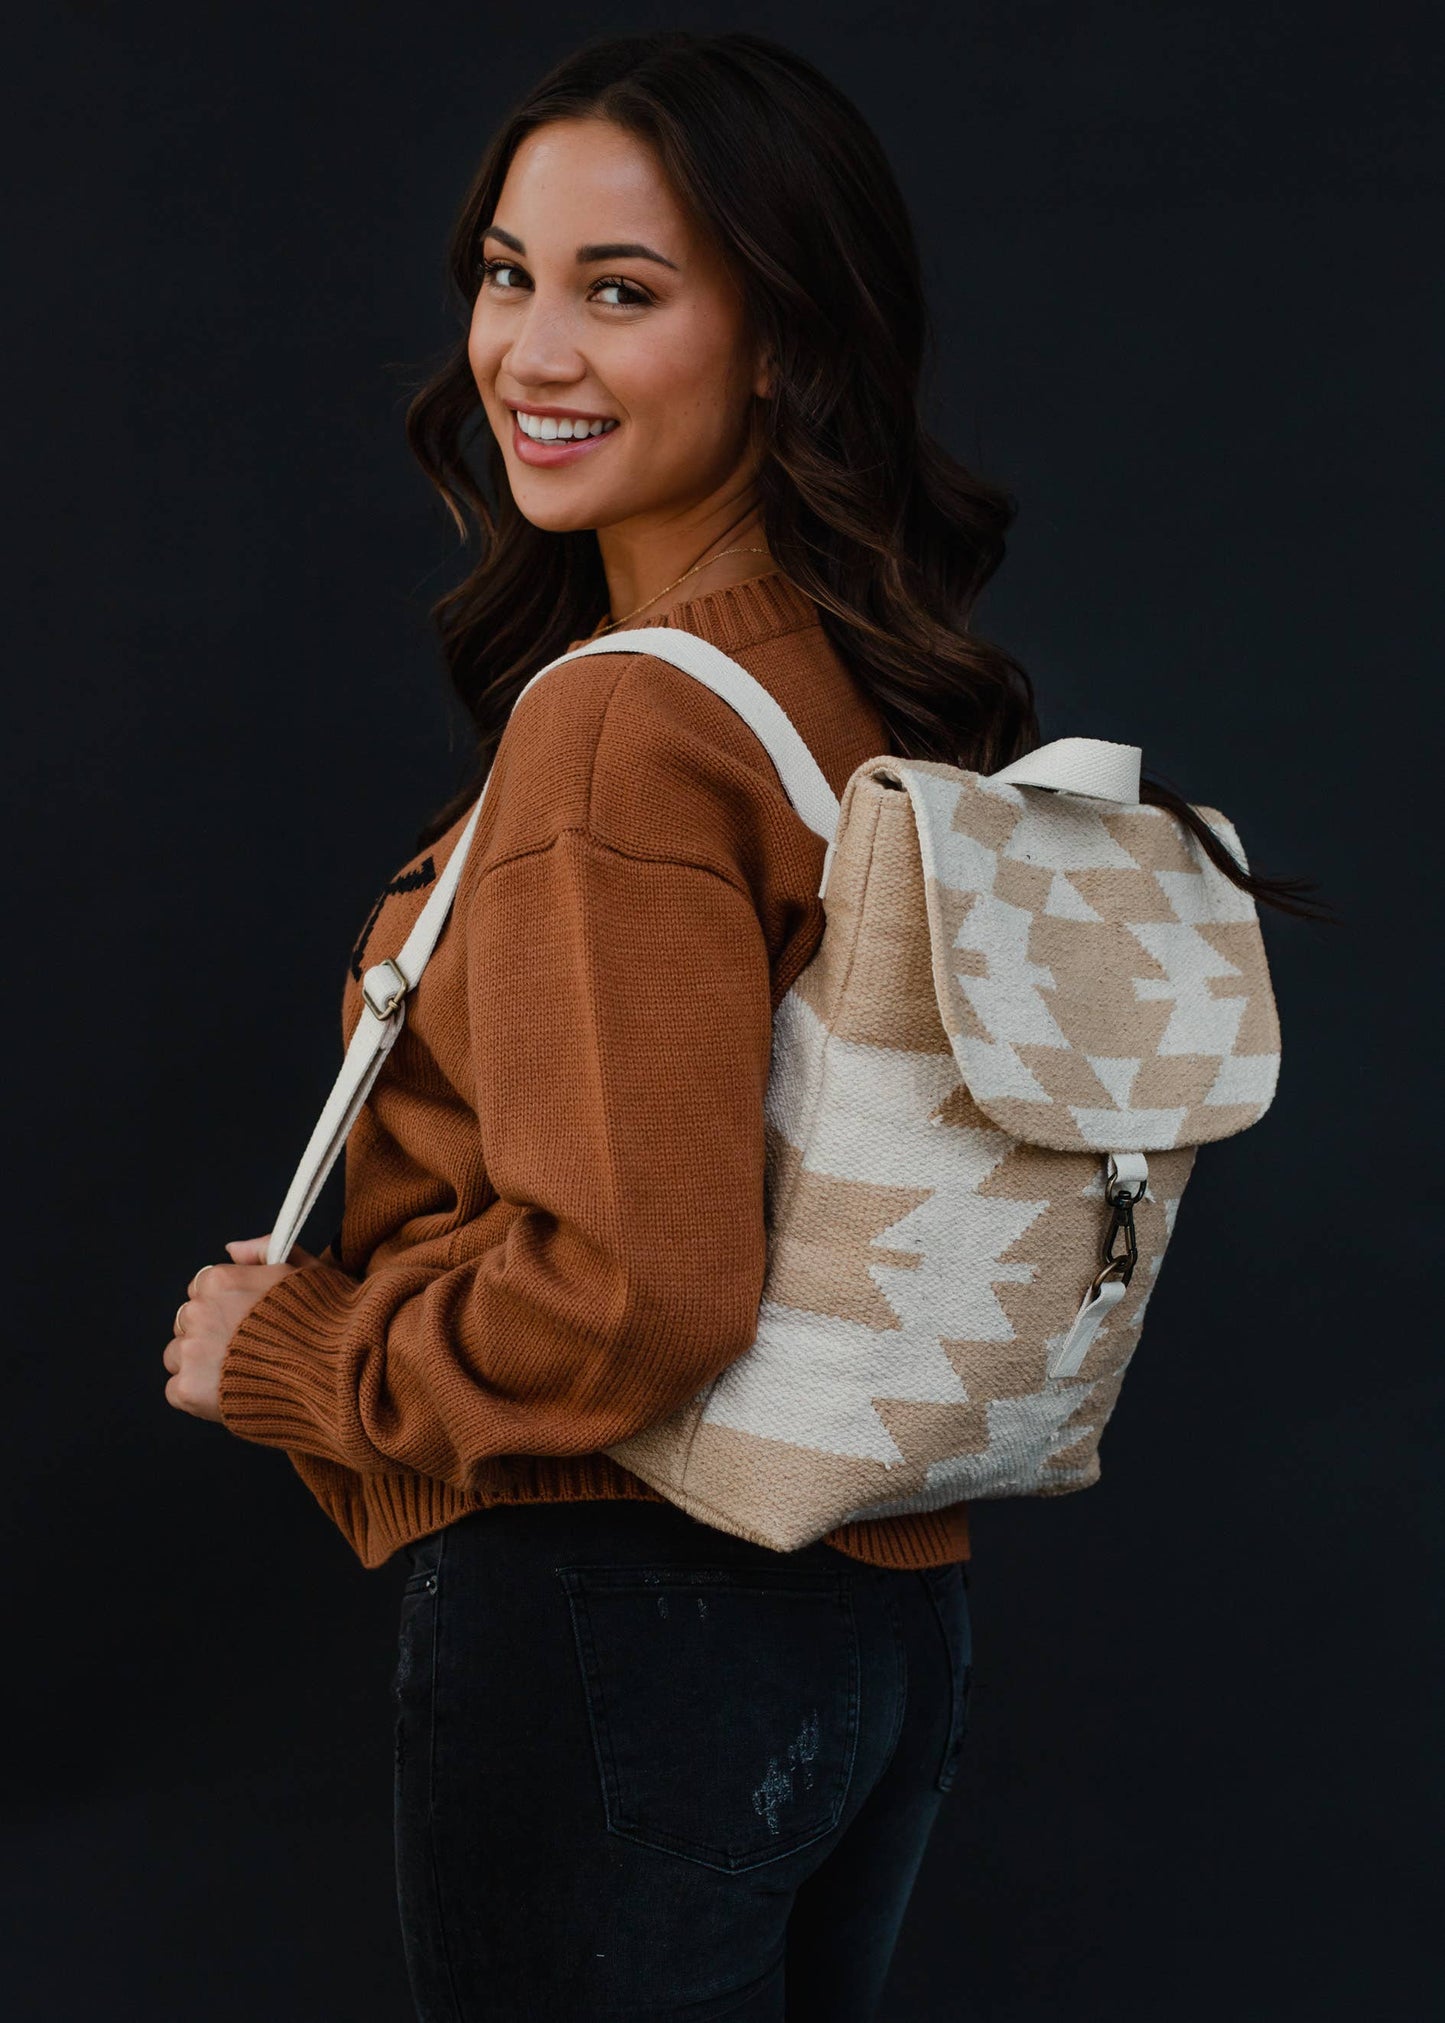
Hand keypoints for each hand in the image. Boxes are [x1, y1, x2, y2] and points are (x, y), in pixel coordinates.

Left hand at [163, 1234, 319, 1423]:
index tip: (244, 1320)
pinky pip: (176, 1390)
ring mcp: (192, 1352)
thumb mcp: (306, 1270)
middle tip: (243, 1349)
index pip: (202, 1289)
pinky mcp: (189, 1389)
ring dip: (198, 1364)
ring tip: (237, 1375)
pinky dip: (197, 1395)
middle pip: (186, 1321)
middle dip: (208, 1333)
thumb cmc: (325, 1323)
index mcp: (221, 1280)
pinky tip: (228, 1395)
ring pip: (177, 1355)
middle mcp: (199, 1312)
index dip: (223, 1305)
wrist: (334, 1374)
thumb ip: (265, 1251)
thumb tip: (232, 1249)